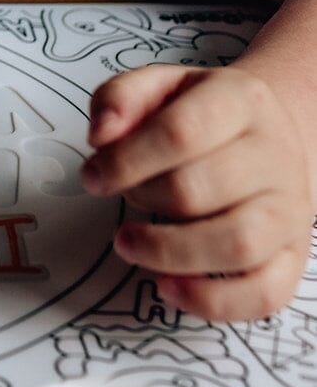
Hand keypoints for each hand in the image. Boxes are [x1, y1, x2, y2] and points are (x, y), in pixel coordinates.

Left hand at [81, 63, 312, 320]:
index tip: (94, 175)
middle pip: (199, 189)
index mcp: (241, 102)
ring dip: (168, 253)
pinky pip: (263, 293)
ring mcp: (289, 211)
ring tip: (129, 244)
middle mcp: (273, 157)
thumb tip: (101, 133)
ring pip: (237, 245)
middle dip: (142, 198)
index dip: (126, 159)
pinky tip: (168, 286)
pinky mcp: (292, 257)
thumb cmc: (208, 115)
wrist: (276, 135)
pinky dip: (211, 301)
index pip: (181, 131)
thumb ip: (122, 98)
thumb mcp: (165, 86)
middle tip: (119, 197)